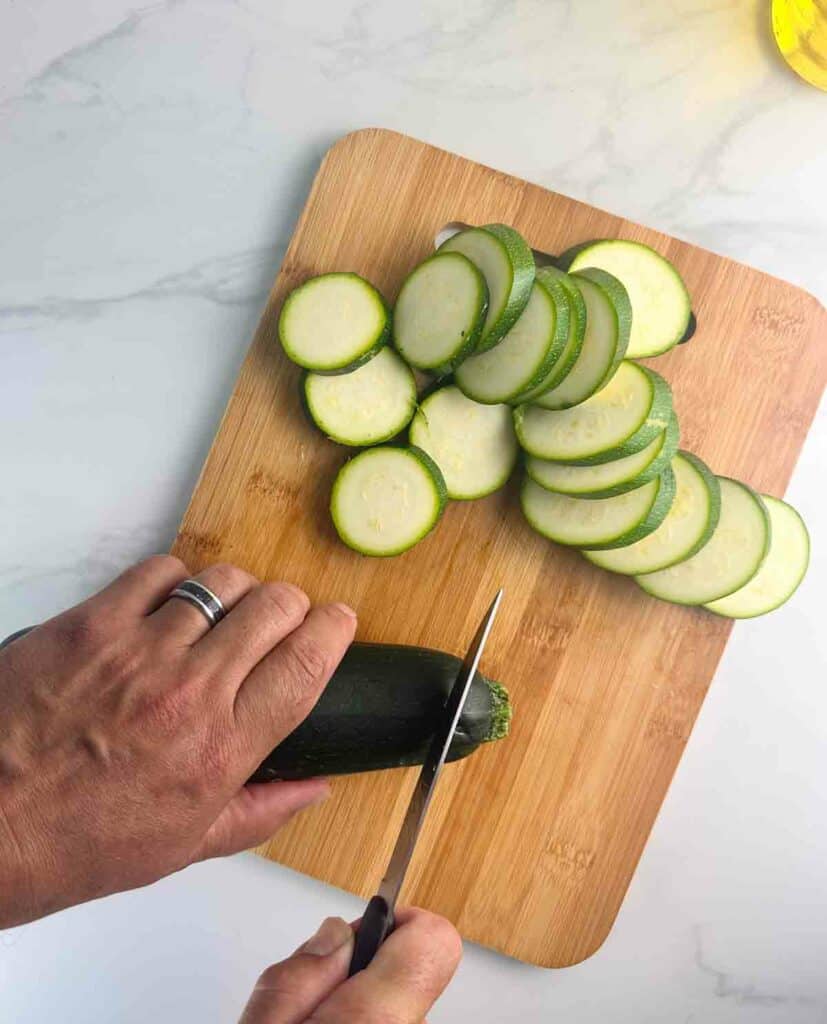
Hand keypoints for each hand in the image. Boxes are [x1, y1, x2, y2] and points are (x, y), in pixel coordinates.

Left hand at [0, 556, 355, 927]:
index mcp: (222, 749)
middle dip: (290, 606)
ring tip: (220, 615)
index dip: (333, 631)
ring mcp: (142, 650)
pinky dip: (175, 582)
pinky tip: (166, 608)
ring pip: (223, 581)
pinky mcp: (95, 623)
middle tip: (279, 620)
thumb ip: (262, 811)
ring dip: (236, 592)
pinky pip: (161, 571)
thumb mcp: (185, 844)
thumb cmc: (78, 840)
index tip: (336, 623)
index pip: (307, 663)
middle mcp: (192, 691)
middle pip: (275, 607)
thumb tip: (315, 787)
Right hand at [239, 908, 461, 1022]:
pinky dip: (362, 1016)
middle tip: (321, 991)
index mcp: (377, 1019)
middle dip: (363, 961)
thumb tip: (336, 932)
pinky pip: (391, 1015)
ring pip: (398, 993)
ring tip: (315, 1020)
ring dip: (360, 995)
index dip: (395, 917)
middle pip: (411, 962)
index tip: (364, 925)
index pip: (435, 935)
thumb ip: (302, 970)